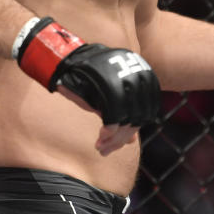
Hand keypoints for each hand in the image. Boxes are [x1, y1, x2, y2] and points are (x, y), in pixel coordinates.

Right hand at [15, 17, 160, 152]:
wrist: (66, 63)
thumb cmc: (87, 80)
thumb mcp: (108, 99)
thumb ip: (123, 115)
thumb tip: (133, 140)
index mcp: (142, 75)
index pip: (147, 111)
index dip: (133, 130)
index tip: (121, 143)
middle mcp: (136, 77)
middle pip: (138, 117)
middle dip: (122, 139)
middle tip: (106, 150)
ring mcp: (124, 81)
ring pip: (127, 121)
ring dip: (114, 141)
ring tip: (102, 148)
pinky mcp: (109, 88)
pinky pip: (114, 119)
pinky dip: (109, 134)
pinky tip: (100, 138)